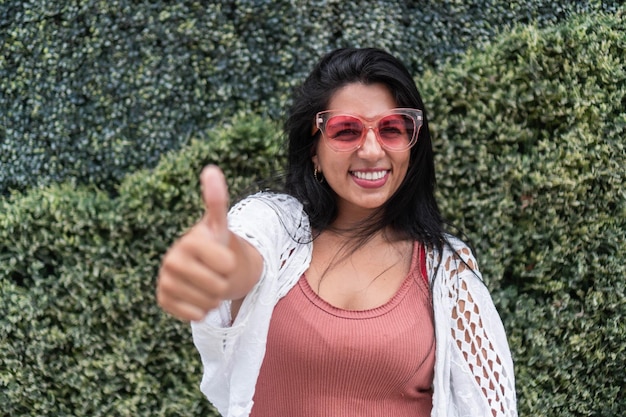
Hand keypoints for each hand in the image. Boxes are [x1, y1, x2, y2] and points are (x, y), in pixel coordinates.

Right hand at [157, 165, 235, 320]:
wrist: (206, 267)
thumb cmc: (217, 244)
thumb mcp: (221, 224)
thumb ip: (217, 199)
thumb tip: (211, 169)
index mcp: (189, 241)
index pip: (227, 266)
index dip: (231, 264)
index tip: (221, 254)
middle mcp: (171, 260)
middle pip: (218, 287)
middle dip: (223, 283)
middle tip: (215, 271)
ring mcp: (165, 281)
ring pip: (208, 303)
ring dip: (214, 297)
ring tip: (207, 281)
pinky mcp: (162, 299)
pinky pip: (195, 315)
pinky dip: (201, 310)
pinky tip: (196, 295)